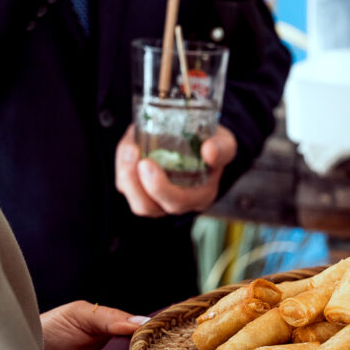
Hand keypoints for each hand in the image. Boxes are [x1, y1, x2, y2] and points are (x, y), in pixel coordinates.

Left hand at [115, 124, 237, 216]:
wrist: (202, 142)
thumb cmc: (214, 147)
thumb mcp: (226, 144)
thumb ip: (221, 148)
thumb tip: (209, 151)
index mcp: (198, 196)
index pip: (176, 203)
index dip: (159, 188)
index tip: (147, 163)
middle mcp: (175, 202)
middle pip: (148, 207)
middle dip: (134, 183)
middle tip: (133, 153)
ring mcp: (155, 197)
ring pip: (133, 198)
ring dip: (125, 175)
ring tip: (128, 148)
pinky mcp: (140, 186)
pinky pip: (126, 184)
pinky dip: (123, 166)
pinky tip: (129, 147)